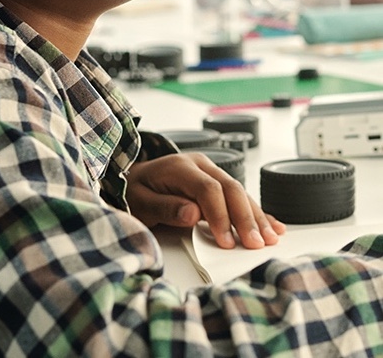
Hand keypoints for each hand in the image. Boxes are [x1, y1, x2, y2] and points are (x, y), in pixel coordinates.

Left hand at [125, 152, 285, 248]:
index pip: (208, 189)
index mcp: (180, 167)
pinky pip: (240, 197)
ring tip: (270, 239)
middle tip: (256, 244)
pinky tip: (274, 226)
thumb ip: (165, 207)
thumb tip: (193, 214)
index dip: (220, 216)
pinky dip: (256, 212)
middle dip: (245, 217)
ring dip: (256, 216)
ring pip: (240, 192)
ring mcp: (210, 171)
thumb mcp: (141, 202)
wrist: (135, 179)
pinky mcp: (217, 182)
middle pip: (230, 188)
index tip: (227, 242)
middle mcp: (199, 165)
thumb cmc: (136, 192)